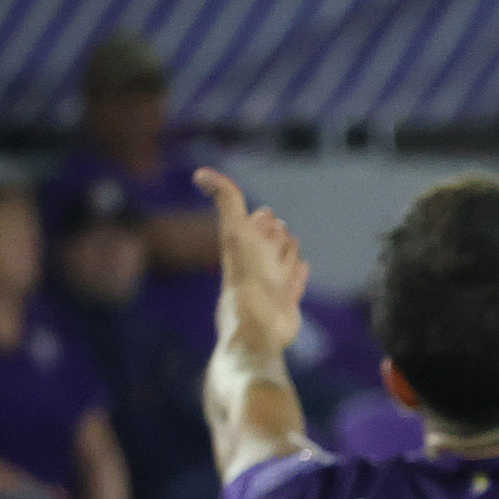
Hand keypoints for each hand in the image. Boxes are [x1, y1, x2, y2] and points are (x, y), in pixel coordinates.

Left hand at [195, 168, 309, 365]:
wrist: (259, 324)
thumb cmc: (247, 277)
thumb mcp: (236, 231)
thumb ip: (226, 200)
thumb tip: (199, 173)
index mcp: (244, 246)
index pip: (260, 222)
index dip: (263, 219)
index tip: (264, 217)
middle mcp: (257, 264)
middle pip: (275, 240)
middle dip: (278, 235)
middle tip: (275, 240)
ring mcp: (273, 284)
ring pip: (288, 259)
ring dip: (289, 253)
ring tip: (287, 257)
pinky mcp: (286, 303)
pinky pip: (296, 282)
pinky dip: (298, 273)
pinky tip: (300, 268)